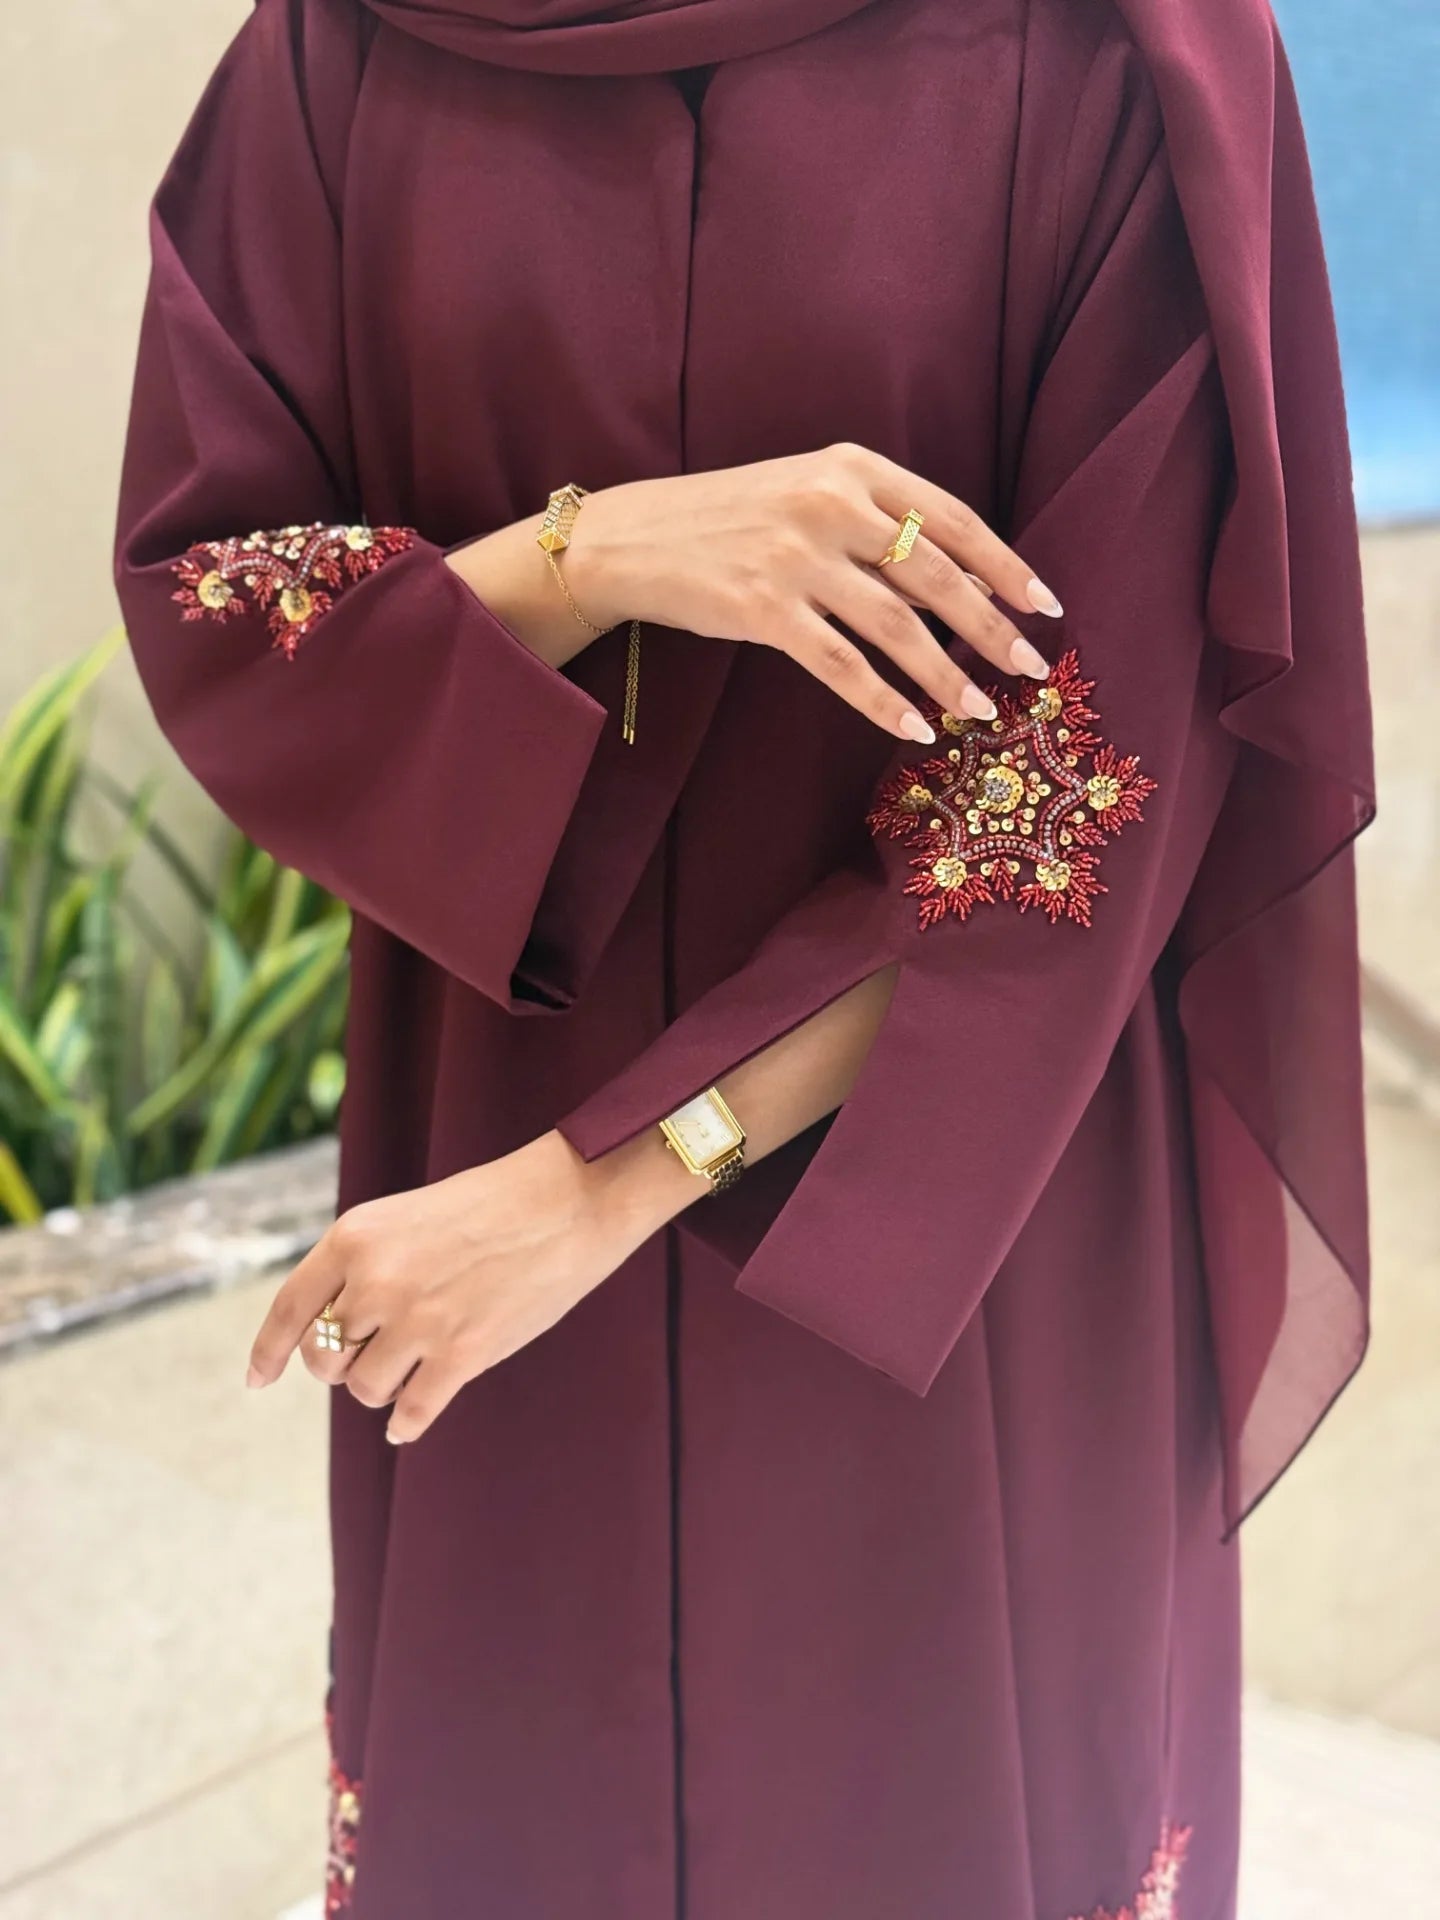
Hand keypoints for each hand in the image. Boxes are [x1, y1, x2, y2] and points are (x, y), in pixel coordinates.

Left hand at [245, 1129, 687, 1441]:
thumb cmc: (494, 1203)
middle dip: (340, 1365)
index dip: (268, 1352)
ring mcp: (419, 1322)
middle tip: (369, 1356)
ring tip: (411, 1369)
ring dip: (382, 1388)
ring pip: (366, 1389)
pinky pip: (412, 1413)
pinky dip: (406, 1423)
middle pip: (325, 1357)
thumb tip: (338, 1333)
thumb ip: (367, 1265)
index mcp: (355, 1238)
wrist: (570, 1199)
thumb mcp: (408, 1217)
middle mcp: (377, 1282)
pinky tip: (409, 1422)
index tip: (257, 1381)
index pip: (289, 1309)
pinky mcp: (463, 1356)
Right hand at [565, 442, 1061, 740]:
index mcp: (850, 466)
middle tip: (1028, 667)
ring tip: (978, 710)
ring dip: (944, 674)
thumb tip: (970, 585)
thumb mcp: (810, 494)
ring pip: (895, 625)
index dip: (1005, 565)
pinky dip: (882, 700)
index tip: (1045, 606)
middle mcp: (829, 504)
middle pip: (934, 573)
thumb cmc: (733, 519)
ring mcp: (795, 556)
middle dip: (990, 627)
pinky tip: (912, 726)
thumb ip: (881, 526)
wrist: (633, 537)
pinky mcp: (762, 607)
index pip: (951, 518)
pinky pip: (840, 665)